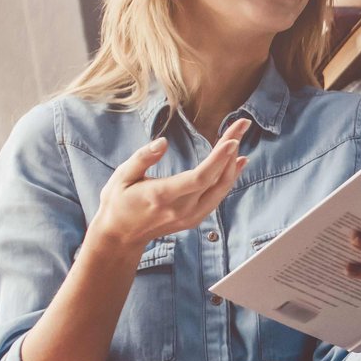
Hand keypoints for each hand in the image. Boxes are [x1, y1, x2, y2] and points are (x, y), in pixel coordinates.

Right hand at [86, 120, 250, 252]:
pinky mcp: (195, 219)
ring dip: (233, 163)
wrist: (121, 236)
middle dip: (231, 150)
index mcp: (162, 196)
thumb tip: (162, 142)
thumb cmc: (118, 201)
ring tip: (239, 137)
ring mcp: (191, 216)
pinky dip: (229, 178)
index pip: (199, 178)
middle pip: (216, 179)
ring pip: (221, 189)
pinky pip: (218, 196)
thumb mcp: (121, 176)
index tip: (233, 139)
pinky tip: (237, 161)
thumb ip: (142, 158)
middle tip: (242, 124)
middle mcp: (181, 209)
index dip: (219, 159)